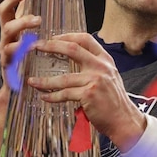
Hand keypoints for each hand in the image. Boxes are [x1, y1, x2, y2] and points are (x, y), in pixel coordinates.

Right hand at [0, 0, 40, 84]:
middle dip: (22, 22)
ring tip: (36, 40)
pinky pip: (13, 62)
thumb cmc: (21, 50)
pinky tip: (32, 56)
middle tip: (38, 19)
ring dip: (23, 49)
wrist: (13, 79)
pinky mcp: (10, 68)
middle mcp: (5, 40)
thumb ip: (25, 16)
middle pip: (7, 26)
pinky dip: (22, 60)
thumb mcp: (23, 31)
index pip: (6, 10)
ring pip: (9, 45)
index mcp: (9, 29)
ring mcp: (6, 54)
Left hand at [27, 33, 146, 150]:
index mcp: (105, 60)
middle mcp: (101, 67)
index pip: (85, 39)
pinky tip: (44, 97)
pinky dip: (52, 96)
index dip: (66, 36)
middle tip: (35, 47)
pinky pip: (65, 94)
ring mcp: (95, 80)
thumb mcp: (109, 77)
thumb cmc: (113, 101)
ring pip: (63, 78)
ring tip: (32, 81)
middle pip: (72, 49)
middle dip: (50, 46)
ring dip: (44, 81)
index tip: (52, 38)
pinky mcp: (89, 94)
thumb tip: (74, 58)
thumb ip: (95, 66)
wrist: (124, 120)